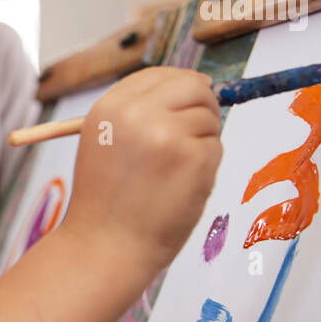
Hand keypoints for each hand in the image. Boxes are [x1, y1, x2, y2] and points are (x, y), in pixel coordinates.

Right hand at [62, 67, 222, 272]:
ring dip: (201, 143)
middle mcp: (137, 113)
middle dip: (203, 105)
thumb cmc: (107, 202)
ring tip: (173, 174)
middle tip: (196, 133)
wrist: (105, 246)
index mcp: (110, 107)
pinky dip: (206, 167)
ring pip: (208, 119)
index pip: (158, 74)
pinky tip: (180, 188)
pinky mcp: (194, 158)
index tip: (191, 97)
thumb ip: (138, 113)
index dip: (180, 84)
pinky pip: (216, 148)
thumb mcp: (105, 142)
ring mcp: (168, 134)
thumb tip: (195, 86)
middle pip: (192, 86)